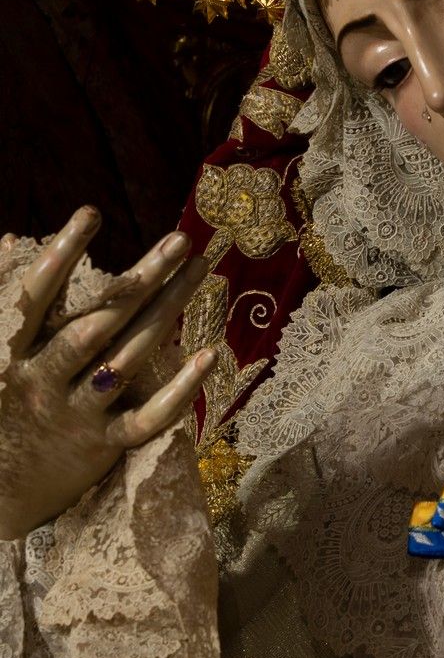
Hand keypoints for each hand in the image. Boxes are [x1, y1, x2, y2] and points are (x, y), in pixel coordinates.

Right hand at [0, 207, 215, 539]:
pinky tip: (208, 355)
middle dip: (142, 277)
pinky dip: (179, 390)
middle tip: (180, 238)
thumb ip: (4, 300)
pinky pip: (147, 417)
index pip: (38, 295)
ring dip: (168, 311)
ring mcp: (77, 413)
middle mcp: (45, 379)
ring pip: (129, 357)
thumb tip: (11, 241)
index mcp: (10, 352)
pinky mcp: (104, 444)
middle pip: (100, 320)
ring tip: (200, 270)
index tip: (90, 213)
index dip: (62, 254)